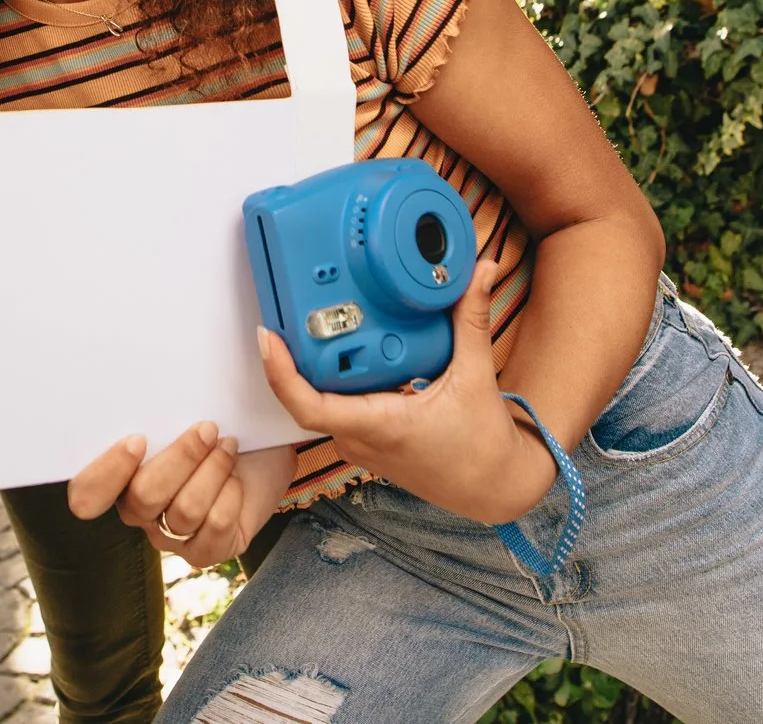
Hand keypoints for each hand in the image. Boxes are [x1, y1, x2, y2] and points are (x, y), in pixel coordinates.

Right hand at [67, 423, 293, 570]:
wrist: (260, 449)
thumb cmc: (213, 424)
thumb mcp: (183, 410)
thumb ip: (157, 410)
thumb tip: (151, 381)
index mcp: (117, 476)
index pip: (86, 494)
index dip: (105, 473)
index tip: (138, 440)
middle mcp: (137, 510)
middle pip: (143, 497)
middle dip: (181, 457)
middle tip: (208, 428)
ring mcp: (170, 535)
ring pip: (185, 511)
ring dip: (214, 469)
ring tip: (229, 444)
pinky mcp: (205, 551)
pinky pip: (216, 526)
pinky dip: (232, 494)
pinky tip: (237, 478)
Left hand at [257, 262, 557, 525]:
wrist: (495, 490)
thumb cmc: (484, 447)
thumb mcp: (476, 376)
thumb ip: (472, 320)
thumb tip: (481, 272)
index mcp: (378, 425)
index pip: (308, 405)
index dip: (280, 372)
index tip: (267, 337)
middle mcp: (361, 438)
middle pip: (306, 395)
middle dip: (291, 354)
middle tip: (284, 308)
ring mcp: (361, 443)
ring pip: (321, 401)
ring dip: (313, 367)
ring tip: (306, 321)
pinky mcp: (369, 442)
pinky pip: (338, 409)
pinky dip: (335, 380)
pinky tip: (343, 351)